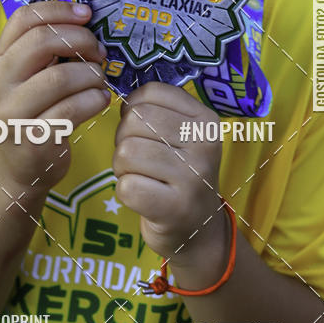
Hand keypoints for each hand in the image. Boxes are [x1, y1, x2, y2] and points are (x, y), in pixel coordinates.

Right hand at [0, 1, 110, 191]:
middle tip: (99, 52)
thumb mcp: (28, 79)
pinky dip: (94, 100)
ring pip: (60, 77)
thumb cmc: (33, 114)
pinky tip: (101, 100)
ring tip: (100, 80)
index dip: (58, 9)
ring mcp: (14, 112)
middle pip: (43, 42)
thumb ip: (47, 51)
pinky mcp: (34, 139)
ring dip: (91, 74)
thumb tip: (85, 19)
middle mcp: (1, 83)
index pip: (24, 18)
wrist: (19, 168)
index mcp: (0, 60)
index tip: (87, 13)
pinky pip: (72, 109)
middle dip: (81, 40)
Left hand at [113, 82, 226, 265]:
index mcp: (205, 119)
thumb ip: (157, 110)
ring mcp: (193, 177)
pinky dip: (125, 192)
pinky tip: (143, 197)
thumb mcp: (182, 136)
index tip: (143, 129)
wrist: (198, 229)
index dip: (133, 109)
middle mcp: (204, 144)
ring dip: (122, 167)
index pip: (150, 93)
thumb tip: (118, 97)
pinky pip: (127, 187)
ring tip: (140, 177)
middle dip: (124, 139)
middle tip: (138, 159)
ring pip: (127, 152)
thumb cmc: (179, 174)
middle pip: (135, 120)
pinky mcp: (175, 208)